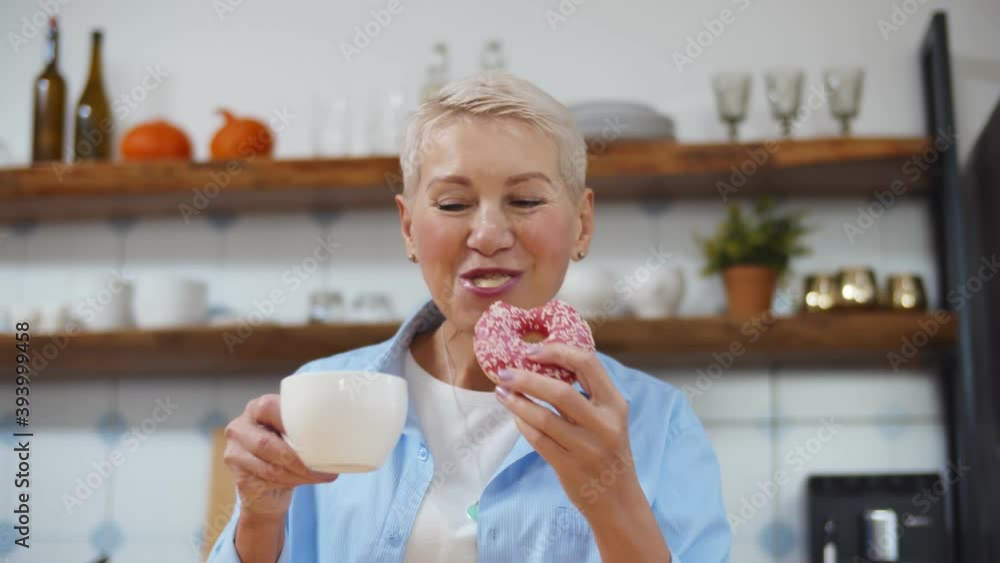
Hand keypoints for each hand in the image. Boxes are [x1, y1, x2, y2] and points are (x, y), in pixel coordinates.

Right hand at [223, 394, 338, 519]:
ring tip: (319, 476)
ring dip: (298, 474)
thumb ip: (308, 426)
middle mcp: (240, 428)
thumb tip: (353, 426)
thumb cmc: (287, 452)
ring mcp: (234, 453)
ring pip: (269, 466)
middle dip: (297, 459)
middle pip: (266, 443)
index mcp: (256, 408)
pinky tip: (304, 482)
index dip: (290, 421)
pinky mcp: (238, 476)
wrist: (268, 490)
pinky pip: (266, 480)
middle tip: (322, 468)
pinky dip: (290, 483)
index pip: (269, 407)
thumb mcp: (295, 434)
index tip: (315, 435)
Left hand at [493, 343, 641, 517]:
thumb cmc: (608, 451)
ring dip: (518, 402)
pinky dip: (523, 425)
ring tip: (501, 392)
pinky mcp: (570, 467)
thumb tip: (544, 364)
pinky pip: (538, 440)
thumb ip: (587, 394)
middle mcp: (604, 424)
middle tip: (504, 373)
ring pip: (544, 418)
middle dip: (527, 378)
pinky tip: (515, 416)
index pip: (588, 364)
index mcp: (615, 404)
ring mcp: (587, 448)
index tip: (532, 350)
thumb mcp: (610, 419)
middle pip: (560, 391)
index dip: (557, 352)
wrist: (618, 500)